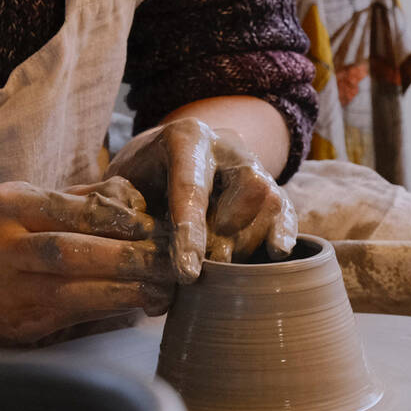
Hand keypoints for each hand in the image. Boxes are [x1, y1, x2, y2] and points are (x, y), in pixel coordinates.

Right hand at [0, 179, 174, 341]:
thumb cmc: (18, 231)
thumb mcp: (41, 201)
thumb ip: (90, 198)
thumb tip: (142, 206)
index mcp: (8, 205)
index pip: (73, 210)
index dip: (119, 221)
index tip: (155, 229)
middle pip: (70, 253)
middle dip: (126, 259)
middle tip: (168, 262)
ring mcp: (4, 290)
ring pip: (72, 293)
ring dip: (124, 292)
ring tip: (161, 289)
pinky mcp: (17, 324)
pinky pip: (72, 317)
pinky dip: (109, 309)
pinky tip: (137, 304)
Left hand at [106, 118, 297, 279]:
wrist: (165, 155)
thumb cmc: (140, 176)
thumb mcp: (122, 184)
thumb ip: (126, 209)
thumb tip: (139, 256)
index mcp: (186, 138)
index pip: (193, 186)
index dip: (190, 232)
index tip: (187, 272)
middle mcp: (227, 145)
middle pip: (247, 188)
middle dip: (227, 237)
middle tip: (204, 270)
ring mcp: (253, 164)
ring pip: (271, 200)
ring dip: (250, 242)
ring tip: (224, 266)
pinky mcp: (271, 186)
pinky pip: (288, 208)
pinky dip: (285, 233)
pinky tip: (276, 254)